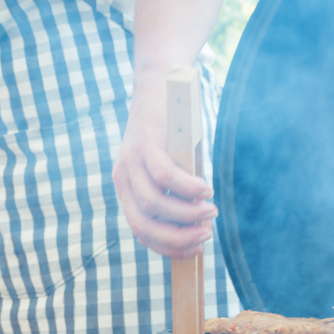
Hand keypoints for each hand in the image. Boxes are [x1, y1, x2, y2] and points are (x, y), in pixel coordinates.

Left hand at [113, 97, 216, 257]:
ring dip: (186, 214)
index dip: (167, 246)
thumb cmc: (172, 130)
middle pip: (144, 223)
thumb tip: (199, 225)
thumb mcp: (171, 165)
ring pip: (154, 202)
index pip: (141, 230)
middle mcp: (123, 177)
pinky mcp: (146, 143)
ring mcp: (132, 160)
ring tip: (210, 212)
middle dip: (176, 237)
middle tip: (205, 236)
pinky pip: (165, 175)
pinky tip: (206, 191)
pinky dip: (187, 188)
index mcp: (127, 188)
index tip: (194, 250)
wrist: (162, 83)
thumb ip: (177, 191)